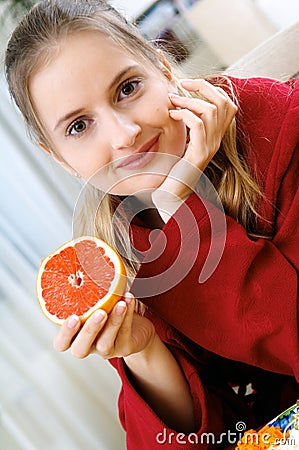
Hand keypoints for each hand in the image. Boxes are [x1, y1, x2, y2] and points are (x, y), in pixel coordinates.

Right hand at [53, 293, 155, 358]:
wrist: (136, 330)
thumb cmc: (108, 311)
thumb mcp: (95, 301)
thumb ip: (85, 287)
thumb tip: (79, 251)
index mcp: (75, 336)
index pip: (61, 343)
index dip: (65, 333)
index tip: (72, 316)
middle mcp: (88, 346)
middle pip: (80, 349)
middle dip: (89, 330)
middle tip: (98, 312)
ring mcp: (106, 350)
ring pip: (105, 343)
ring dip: (113, 321)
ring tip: (119, 303)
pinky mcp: (125, 348)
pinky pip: (125, 332)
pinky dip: (128, 314)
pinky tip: (129, 298)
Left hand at [152, 78, 236, 220]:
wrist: (172, 195)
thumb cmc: (173, 169)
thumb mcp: (183, 142)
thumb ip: (187, 125)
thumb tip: (177, 102)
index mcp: (215, 136)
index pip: (227, 103)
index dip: (211, 88)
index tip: (189, 84)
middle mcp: (217, 140)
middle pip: (223, 102)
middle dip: (203, 87)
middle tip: (182, 84)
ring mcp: (210, 147)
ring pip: (211, 111)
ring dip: (190, 100)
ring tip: (173, 101)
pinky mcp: (199, 154)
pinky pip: (199, 125)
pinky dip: (185, 114)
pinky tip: (172, 115)